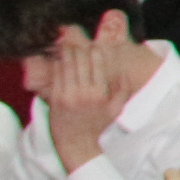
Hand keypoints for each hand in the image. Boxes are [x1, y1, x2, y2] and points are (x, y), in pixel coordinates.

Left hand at [38, 33, 143, 169]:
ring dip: (66, 52)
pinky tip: (59, 58)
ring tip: (66, 43)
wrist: (77, 143)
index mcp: (100, 93)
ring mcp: (67, 95)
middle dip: (78, 46)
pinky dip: (57, 64)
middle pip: (79, 60)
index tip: (94, 43)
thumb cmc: (98, 125)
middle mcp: (83, 92)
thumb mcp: (117, 109)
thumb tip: (123, 70)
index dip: (94, 50)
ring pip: (65, 65)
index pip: (97, 62)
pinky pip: (56, 75)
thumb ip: (122, 89)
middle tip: (76, 36)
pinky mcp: (55, 98)